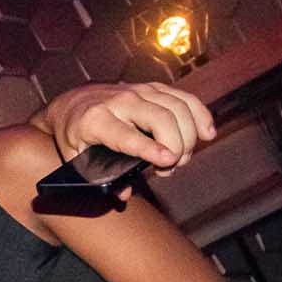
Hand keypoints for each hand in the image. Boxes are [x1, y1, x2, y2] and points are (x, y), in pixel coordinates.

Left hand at [34, 82, 216, 175]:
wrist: (73, 101)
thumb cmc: (75, 134)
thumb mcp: (77, 159)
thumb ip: (99, 177)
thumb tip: (125, 194)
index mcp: (96, 120)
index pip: (126, 135)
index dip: (149, 148)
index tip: (167, 160)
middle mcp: (120, 101)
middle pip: (160, 118)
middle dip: (176, 145)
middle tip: (172, 168)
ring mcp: (139, 91)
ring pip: (177, 106)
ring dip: (188, 135)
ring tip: (181, 159)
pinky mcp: (153, 88)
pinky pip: (184, 98)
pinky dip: (200, 115)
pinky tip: (207, 133)